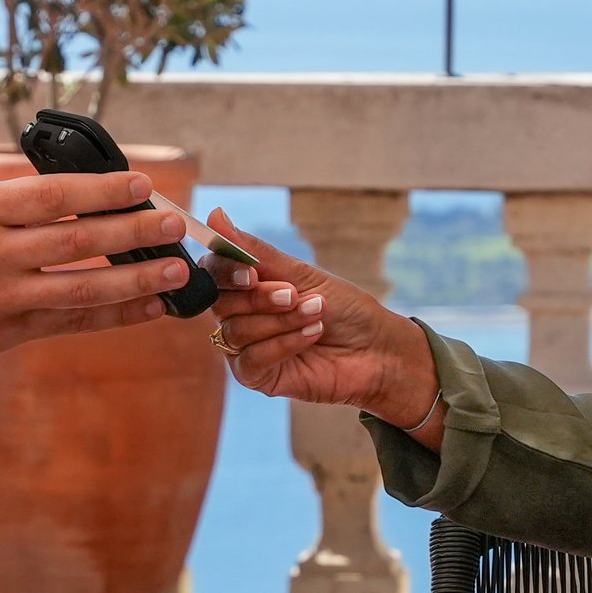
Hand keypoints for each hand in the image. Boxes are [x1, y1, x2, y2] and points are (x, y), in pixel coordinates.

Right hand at [0, 171, 198, 383]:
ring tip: (175, 270)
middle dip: (135, 232)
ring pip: (82, 287)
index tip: (144, 185)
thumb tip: (71, 186)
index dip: (105, 190)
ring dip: (136, 280)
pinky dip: (114, 316)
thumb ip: (5, 198)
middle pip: (78, 239)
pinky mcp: (3, 333)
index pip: (55, 194)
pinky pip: (70, 323)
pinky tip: (147, 308)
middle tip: (176, 224)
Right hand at [198, 206, 442, 442]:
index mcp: (249, 286)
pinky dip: (283, 344)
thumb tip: (215, 215)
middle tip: (295, 294)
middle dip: (260, 298)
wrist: (379, 349)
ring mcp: (248, 348)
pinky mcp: (258, 377)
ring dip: (280, 321)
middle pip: (221, 304)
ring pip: (237, 332)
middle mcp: (242, 316)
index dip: (225, 272)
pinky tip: (311, 336)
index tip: (252, 273)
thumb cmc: (345, 308)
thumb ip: (256, 251)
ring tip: (316, 314)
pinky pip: (251, 360)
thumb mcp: (302, 274)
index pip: (213, 273)